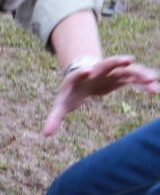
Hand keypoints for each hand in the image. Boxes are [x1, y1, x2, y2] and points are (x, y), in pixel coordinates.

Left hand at [43, 55, 159, 136]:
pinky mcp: (121, 77)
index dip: (83, 72)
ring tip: (153, 80)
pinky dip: (144, 83)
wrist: (82, 78)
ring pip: (126, 70)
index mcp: (79, 76)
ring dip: (139, 73)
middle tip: (128, 60)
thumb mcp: (61, 104)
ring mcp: (110, 72)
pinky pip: (134, 79)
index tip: (87, 71)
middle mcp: (97, 70)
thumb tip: (45, 135)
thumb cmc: (70, 92)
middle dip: (116, 61)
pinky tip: (155, 89)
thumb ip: (54, 117)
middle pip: (107, 63)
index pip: (80, 72)